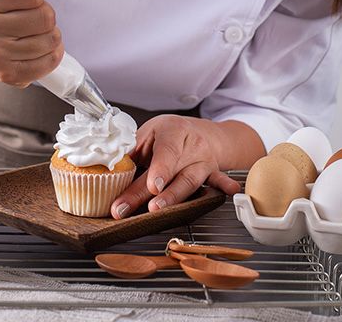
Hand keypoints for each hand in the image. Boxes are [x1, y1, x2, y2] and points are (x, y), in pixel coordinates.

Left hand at [110, 115, 240, 218]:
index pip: (166, 152)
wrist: (200, 131)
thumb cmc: (169, 133)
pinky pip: (219, 180)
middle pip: (173, 172)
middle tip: (136, 209)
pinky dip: (224, 185)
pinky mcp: (212, 173)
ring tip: (159, 209)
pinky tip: (231, 191)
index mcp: (173, 132)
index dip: (160, 169)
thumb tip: (110, 166)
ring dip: (175, 197)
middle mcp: (192, 146)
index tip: (152, 186)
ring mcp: (204, 161)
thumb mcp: (149, 132)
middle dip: (153, 194)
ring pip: (190, 182)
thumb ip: (132, 149)